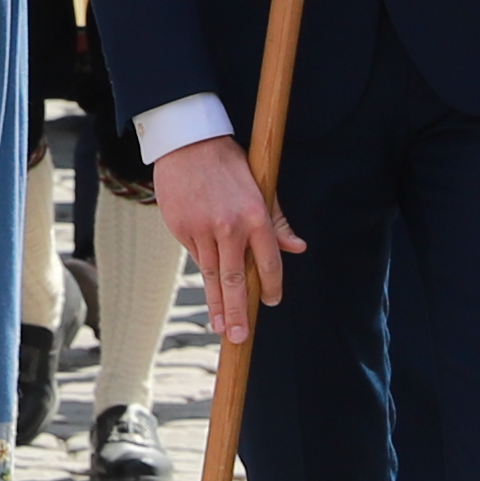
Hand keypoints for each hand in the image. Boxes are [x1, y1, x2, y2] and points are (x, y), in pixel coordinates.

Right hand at [155, 135, 302, 344]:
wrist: (187, 142)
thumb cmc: (230, 164)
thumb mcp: (261, 185)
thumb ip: (278, 220)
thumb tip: (298, 249)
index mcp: (255, 215)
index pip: (267, 262)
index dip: (270, 287)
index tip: (269, 303)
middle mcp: (229, 226)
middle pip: (235, 279)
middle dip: (238, 312)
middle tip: (240, 337)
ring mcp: (201, 229)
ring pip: (212, 275)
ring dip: (217, 305)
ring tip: (221, 328)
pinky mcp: (181, 228)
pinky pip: (197, 257)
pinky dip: (205, 272)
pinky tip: (210, 291)